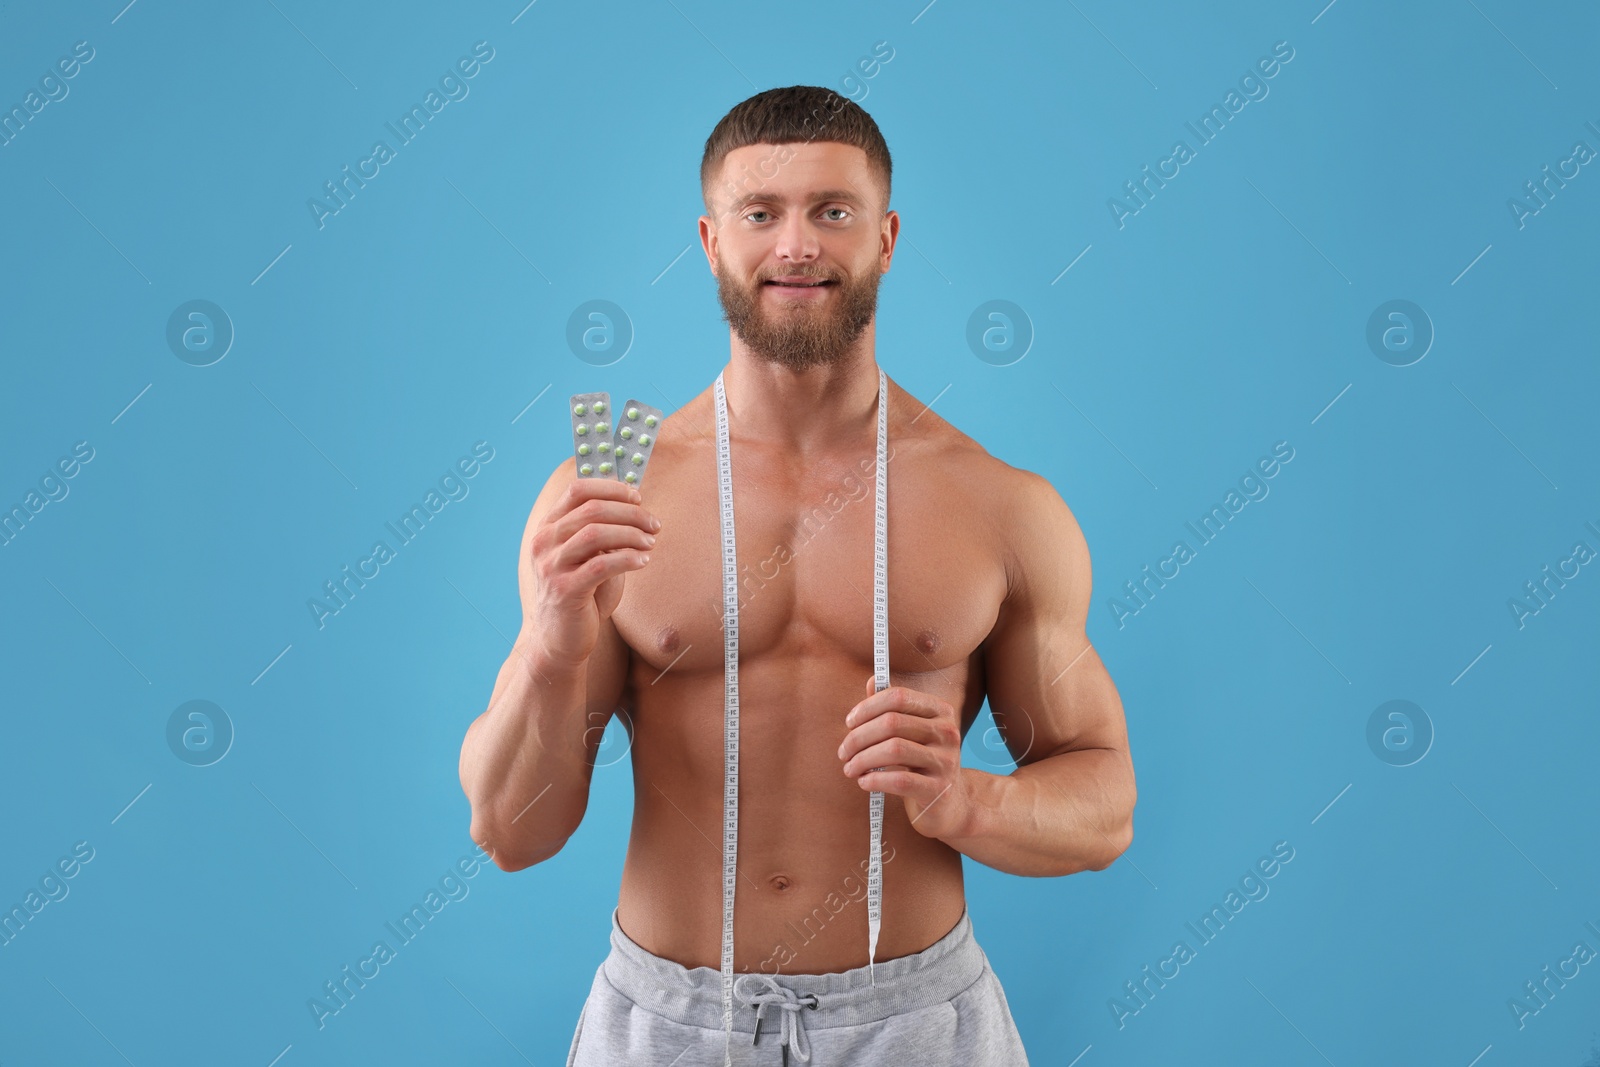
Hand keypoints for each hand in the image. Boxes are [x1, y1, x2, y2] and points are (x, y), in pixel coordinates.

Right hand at [526, 478, 657, 663]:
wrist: (561, 639)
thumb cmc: (583, 594)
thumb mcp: (590, 557)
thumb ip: (604, 532)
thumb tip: (635, 505)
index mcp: (548, 528)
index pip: (577, 490)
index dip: (611, 488)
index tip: (638, 497)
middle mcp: (544, 543)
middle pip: (591, 509)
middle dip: (630, 513)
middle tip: (654, 524)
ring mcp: (551, 566)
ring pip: (595, 533)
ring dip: (630, 534)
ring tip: (651, 542)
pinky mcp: (564, 590)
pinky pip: (601, 565)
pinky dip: (627, 558)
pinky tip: (643, 560)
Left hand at [837, 675, 970, 839]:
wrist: (948, 804)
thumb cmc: (921, 764)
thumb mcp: (910, 734)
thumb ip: (892, 709)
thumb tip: (872, 682)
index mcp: (940, 711)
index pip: (898, 697)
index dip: (868, 707)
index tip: (849, 722)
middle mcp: (947, 732)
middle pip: (892, 723)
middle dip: (859, 737)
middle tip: (843, 752)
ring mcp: (946, 761)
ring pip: (894, 750)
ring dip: (862, 759)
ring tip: (850, 768)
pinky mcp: (939, 789)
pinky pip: (900, 780)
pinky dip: (875, 779)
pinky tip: (864, 782)